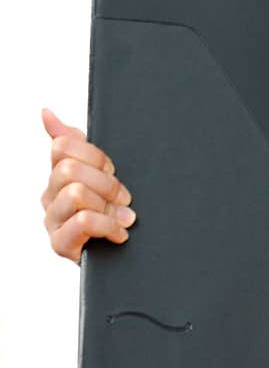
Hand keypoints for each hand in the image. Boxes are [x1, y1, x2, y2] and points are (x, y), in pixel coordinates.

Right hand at [40, 108, 135, 263]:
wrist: (122, 254)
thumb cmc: (111, 209)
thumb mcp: (100, 172)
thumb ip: (75, 142)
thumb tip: (46, 113)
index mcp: (58, 174)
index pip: (65, 145)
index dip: (96, 156)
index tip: (112, 171)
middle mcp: (50, 195)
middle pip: (69, 169)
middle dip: (106, 182)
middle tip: (123, 198)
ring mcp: (52, 220)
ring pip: (75, 193)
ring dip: (108, 205)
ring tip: (123, 218)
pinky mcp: (60, 244)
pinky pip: (82, 221)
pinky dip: (107, 224)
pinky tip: (119, 233)